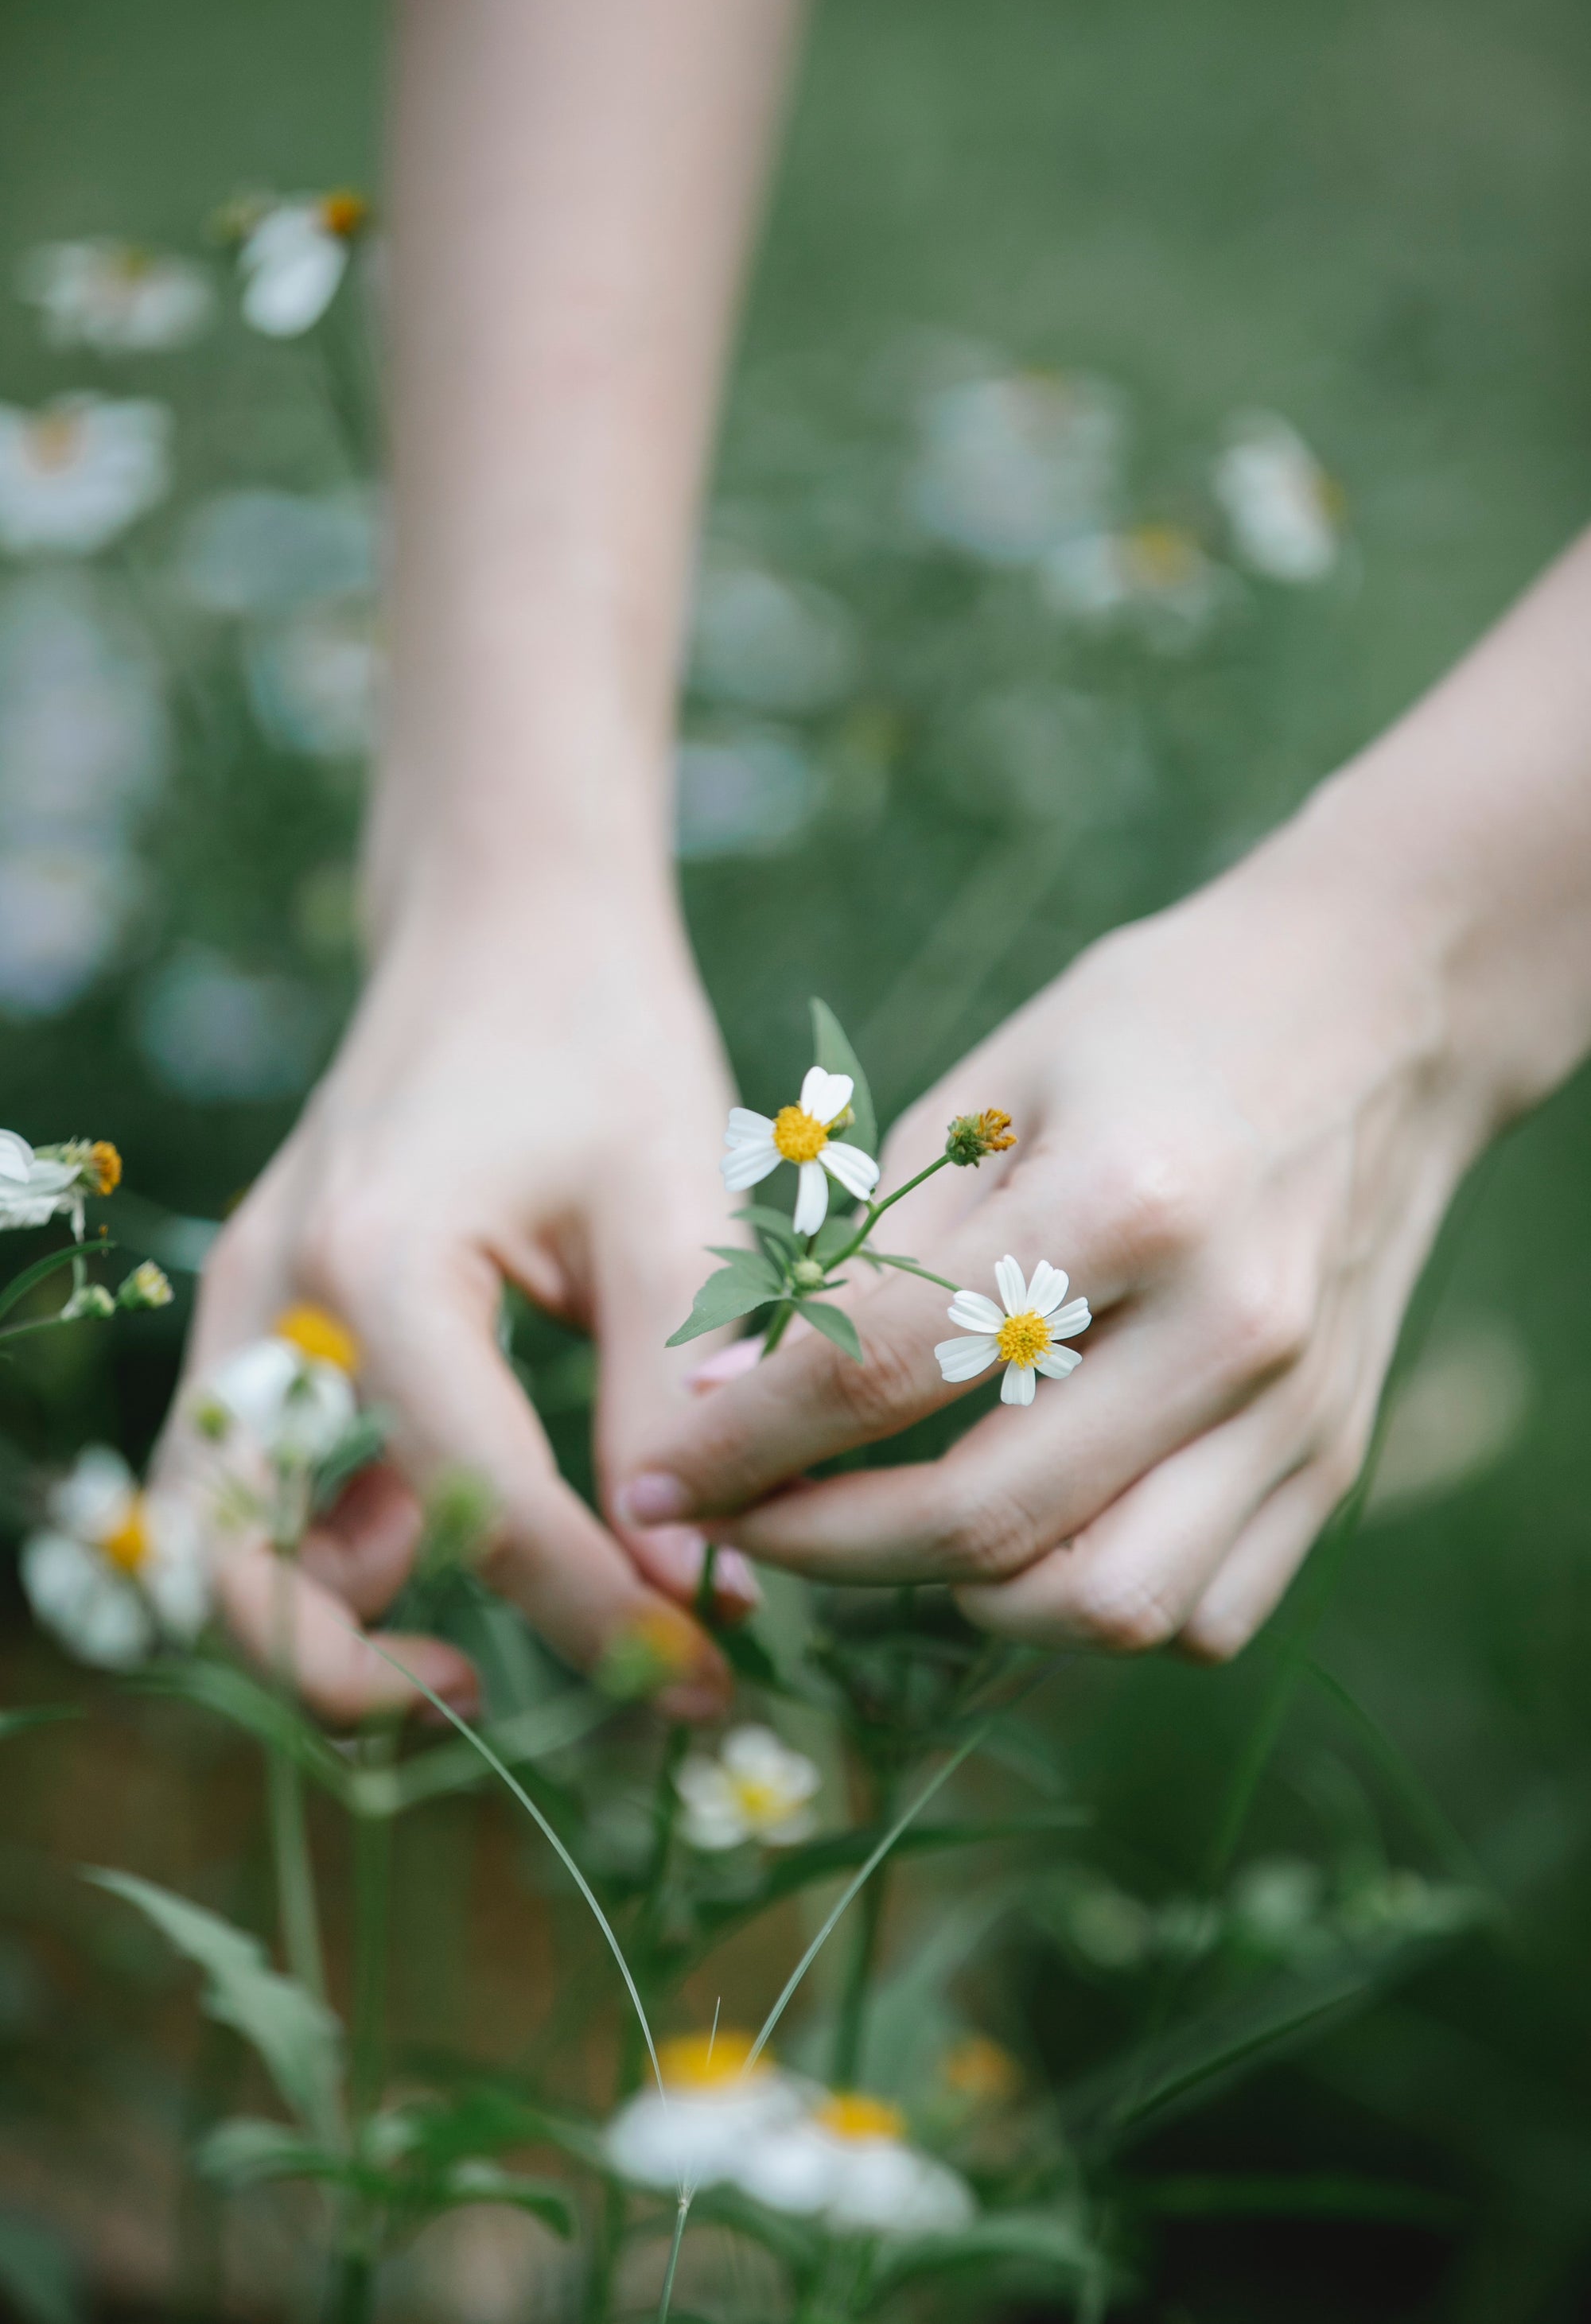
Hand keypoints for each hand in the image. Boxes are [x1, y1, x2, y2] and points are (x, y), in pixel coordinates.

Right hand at [153, 892, 751, 1723]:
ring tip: (478, 1651)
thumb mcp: (672, 1202)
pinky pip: (262, 1480)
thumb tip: (699, 1585)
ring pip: (223, 1538)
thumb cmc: (602, 1036)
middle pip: (239, 1564)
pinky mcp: (269, 1322)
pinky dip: (337, 1547)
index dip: (598, 1616)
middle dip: (355, 1676)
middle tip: (504, 1703)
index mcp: (376, 1262)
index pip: (478, 1504)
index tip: (704, 1681)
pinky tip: (464, 1543)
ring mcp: (250, 1310)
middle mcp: (273, 1298)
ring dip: (326, 1624)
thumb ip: (677, 1393)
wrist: (505, 922)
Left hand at [615, 834, 1494, 1658]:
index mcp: (1125, 1199)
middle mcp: (1226, 1325)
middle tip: (742, 1525)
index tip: (658, 1480)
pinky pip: (1201, 1614)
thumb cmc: (1155, 1026)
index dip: (744, 1444)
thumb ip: (868, 1253)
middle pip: (987, 1520)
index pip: (885, 1372)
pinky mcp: (1337, 1457)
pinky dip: (1090, 1607)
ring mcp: (1297, 1408)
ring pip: (1106, 1607)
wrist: (1384, 1007)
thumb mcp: (991, 1089)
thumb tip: (721, 1398)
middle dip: (820, 1548)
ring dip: (963, 1601)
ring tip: (887, 1538)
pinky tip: (1029, 1540)